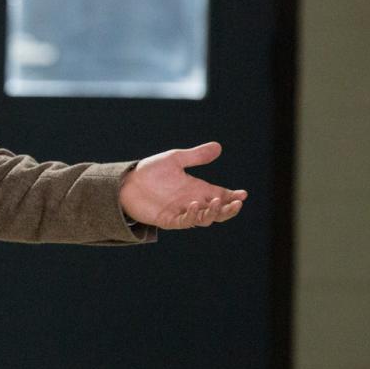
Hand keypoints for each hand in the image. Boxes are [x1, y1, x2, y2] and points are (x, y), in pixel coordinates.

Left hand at [118, 141, 246, 229]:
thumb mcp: (175, 159)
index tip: (243, 194)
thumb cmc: (151, 171)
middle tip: (236, 204)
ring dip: (212, 213)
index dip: (233, 196)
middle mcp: (192, 202)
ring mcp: (181, 212)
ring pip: (204, 219)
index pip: (221, 195)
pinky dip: (192, 215)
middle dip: (228, 209)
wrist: (126, 182)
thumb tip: (218, 146)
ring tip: (216, 202)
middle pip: (217, 211)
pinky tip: (194, 205)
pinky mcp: (168, 219)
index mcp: (197, 188)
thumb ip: (196, 156)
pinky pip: (184, 221)